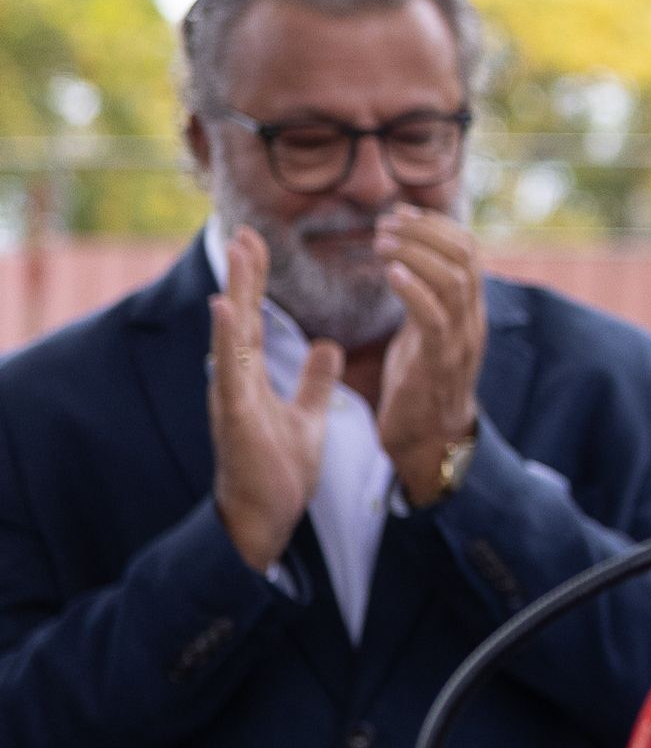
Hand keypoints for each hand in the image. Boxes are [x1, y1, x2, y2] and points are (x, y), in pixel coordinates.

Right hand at [209, 226, 335, 570]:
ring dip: (235, 294)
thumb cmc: (279, 470)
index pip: (255, 320)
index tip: (257, 243)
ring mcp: (232, 396)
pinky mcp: (234, 415)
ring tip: (238, 254)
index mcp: (253, 378)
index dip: (256, 282)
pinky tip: (226, 309)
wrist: (266, 517)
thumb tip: (328, 346)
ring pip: (232, 336)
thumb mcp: (310, 417)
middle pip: (239, 317)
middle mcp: (236, 380)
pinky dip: (228, 339)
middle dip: (243, 275)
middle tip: (244, 230)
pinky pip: (233, 370)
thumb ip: (315, 381)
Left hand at [373, 207, 486, 507]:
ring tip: (382, 241)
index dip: (437, 225)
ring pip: (453, 280)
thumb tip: (407, 265)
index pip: (469, 251)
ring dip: (416, 253)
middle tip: (386, 222)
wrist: (429, 442)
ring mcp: (460, 341)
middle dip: (425, 231)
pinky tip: (390, 273)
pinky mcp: (439, 362)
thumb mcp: (423, 334)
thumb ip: (423, 300)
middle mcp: (472, 320)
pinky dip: (414, 289)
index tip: (400, 213)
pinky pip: (434, 317)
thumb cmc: (419, 387)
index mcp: (469, 311)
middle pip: (465, 257)